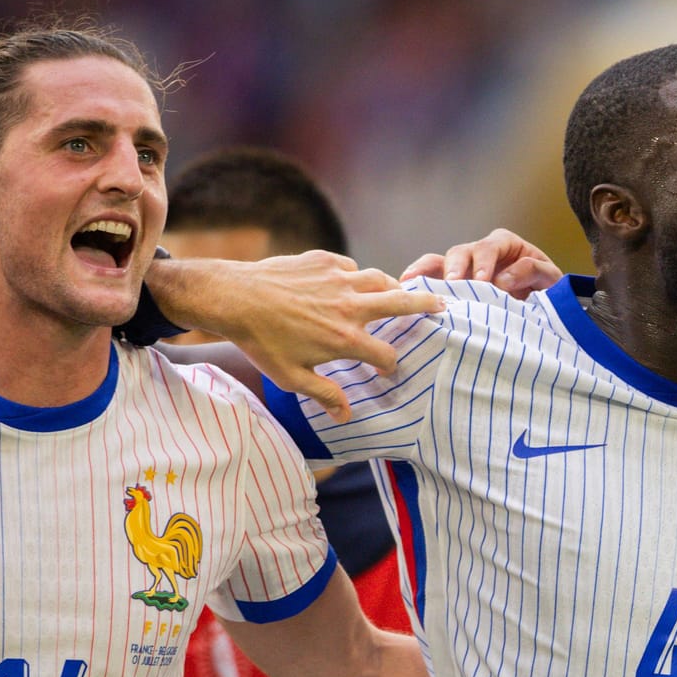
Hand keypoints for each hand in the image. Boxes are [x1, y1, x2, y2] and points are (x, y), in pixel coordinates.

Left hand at [147, 251, 444, 421]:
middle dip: (426, 306)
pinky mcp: (324, 261)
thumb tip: (347, 416)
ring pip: (380, 279)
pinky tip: (352, 284)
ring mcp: (339, 279)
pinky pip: (351, 267)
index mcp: (346, 339)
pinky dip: (356, 277)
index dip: (391, 366)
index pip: (387, 355)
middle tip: (442, 306)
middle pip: (402, 304)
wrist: (234, 297)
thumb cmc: (261, 341)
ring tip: (401, 292)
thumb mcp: (291, 377)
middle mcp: (350, 307)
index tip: (386, 370)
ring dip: (394, 287)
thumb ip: (324, 395)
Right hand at [401, 228, 562, 298]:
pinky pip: (431, 275)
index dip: (484, 263)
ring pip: (440, 262)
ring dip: (430, 274)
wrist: (542, 307)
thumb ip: (532, 271)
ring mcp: (463, 267)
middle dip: (455, 268)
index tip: (483, 281)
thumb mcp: (550, 279)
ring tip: (418, 286)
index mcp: (505, 245)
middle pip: (461, 252)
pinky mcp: (453, 283)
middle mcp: (480, 252)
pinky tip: (405, 286)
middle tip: (453, 286)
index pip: (490, 247)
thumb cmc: (546, 289)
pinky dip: (418, 279)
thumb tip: (503, 279)